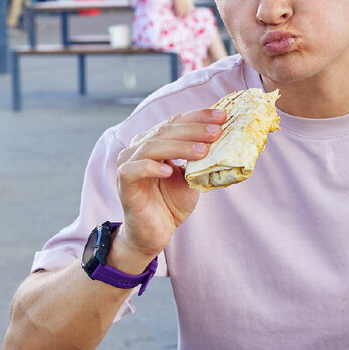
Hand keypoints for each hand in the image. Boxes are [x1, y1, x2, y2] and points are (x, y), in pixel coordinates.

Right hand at [113, 108, 226, 263]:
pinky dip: (151, 167)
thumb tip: (224, 142)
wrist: (155, 233)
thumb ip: (200, 160)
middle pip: (165, 131)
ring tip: (203, 151)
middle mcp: (138, 148)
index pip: (176, 122)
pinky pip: (133, 170)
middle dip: (193, 130)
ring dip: (179, 147)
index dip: (198, 117)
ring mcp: (128, 164)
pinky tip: (169, 170)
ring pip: (151, 147)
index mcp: (154, 142)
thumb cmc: (171, 203)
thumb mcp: (191, 178)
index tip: (222, 116)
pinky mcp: (123, 184)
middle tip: (217, 131)